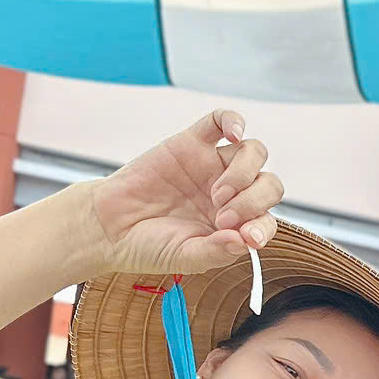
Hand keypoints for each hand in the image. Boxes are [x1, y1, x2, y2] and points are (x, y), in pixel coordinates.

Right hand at [75, 111, 286, 280]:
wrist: (110, 226)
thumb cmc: (149, 245)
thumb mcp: (185, 258)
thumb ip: (215, 252)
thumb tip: (244, 243)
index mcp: (235, 224)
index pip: (266, 220)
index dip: (263, 227)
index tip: (248, 237)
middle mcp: (231, 194)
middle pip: (268, 184)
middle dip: (253, 201)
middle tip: (222, 216)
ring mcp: (212, 166)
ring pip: (253, 152)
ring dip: (244, 172)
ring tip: (217, 194)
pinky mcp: (191, 143)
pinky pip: (220, 121)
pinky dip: (233, 120)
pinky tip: (234, 133)